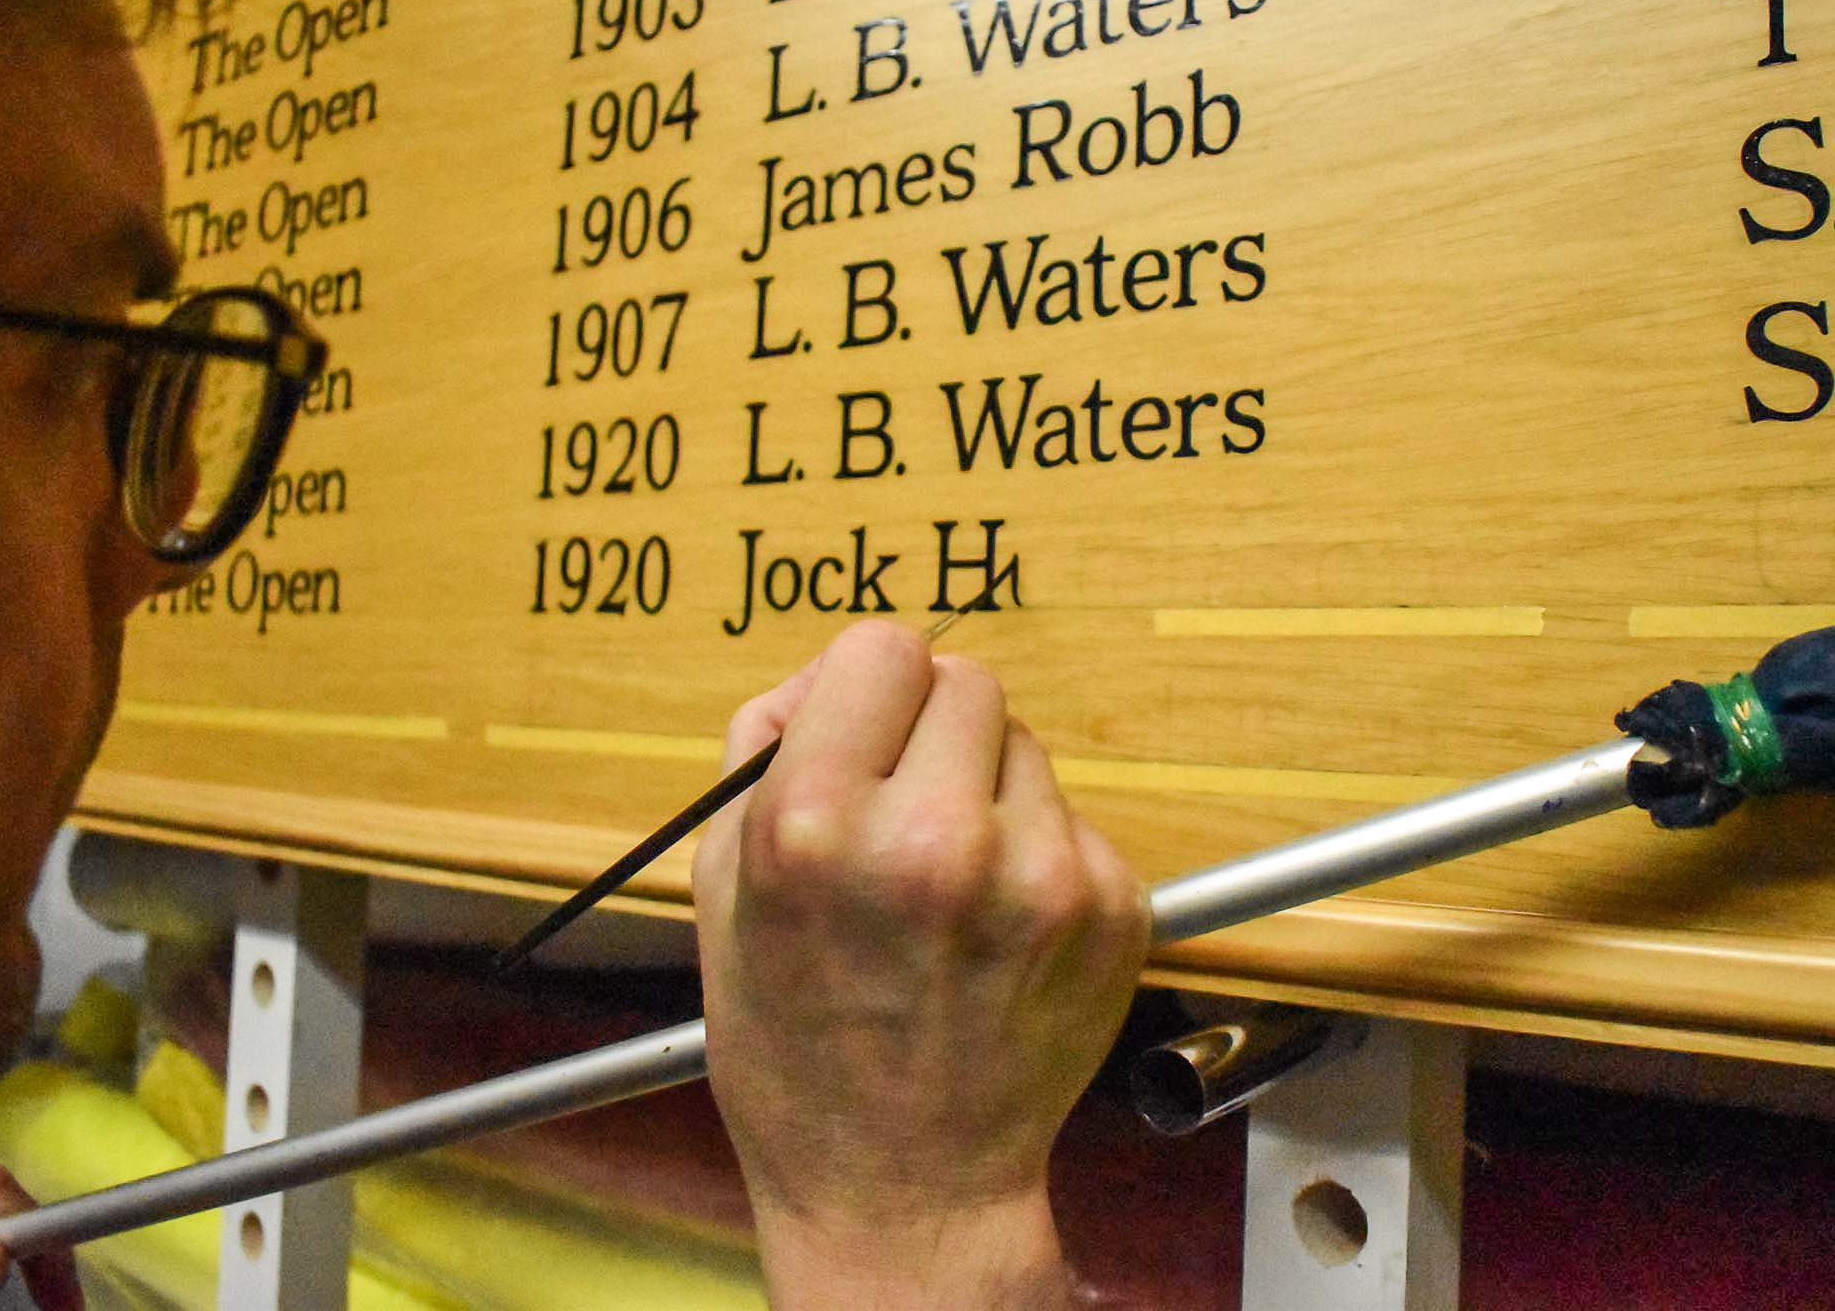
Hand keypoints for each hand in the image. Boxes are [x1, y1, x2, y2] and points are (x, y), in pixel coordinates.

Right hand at [692, 622, 1147, 1309]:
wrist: (903, 1186)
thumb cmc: (799, 1046)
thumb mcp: (723, 887)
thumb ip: (769, 748)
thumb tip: (833, 672)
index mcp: (818, 826)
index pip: (884, 649)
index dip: (870, 692)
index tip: (867, 739)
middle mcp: (936, 842)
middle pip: (967, 681)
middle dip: (934, 735)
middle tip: (906, 816)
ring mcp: (1038, 878)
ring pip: (1027, 750)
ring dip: (992, 794)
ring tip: (950, 891)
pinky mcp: (1110, 910)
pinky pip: (1075, 822)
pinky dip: (1041, 858)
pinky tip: (998, 933)